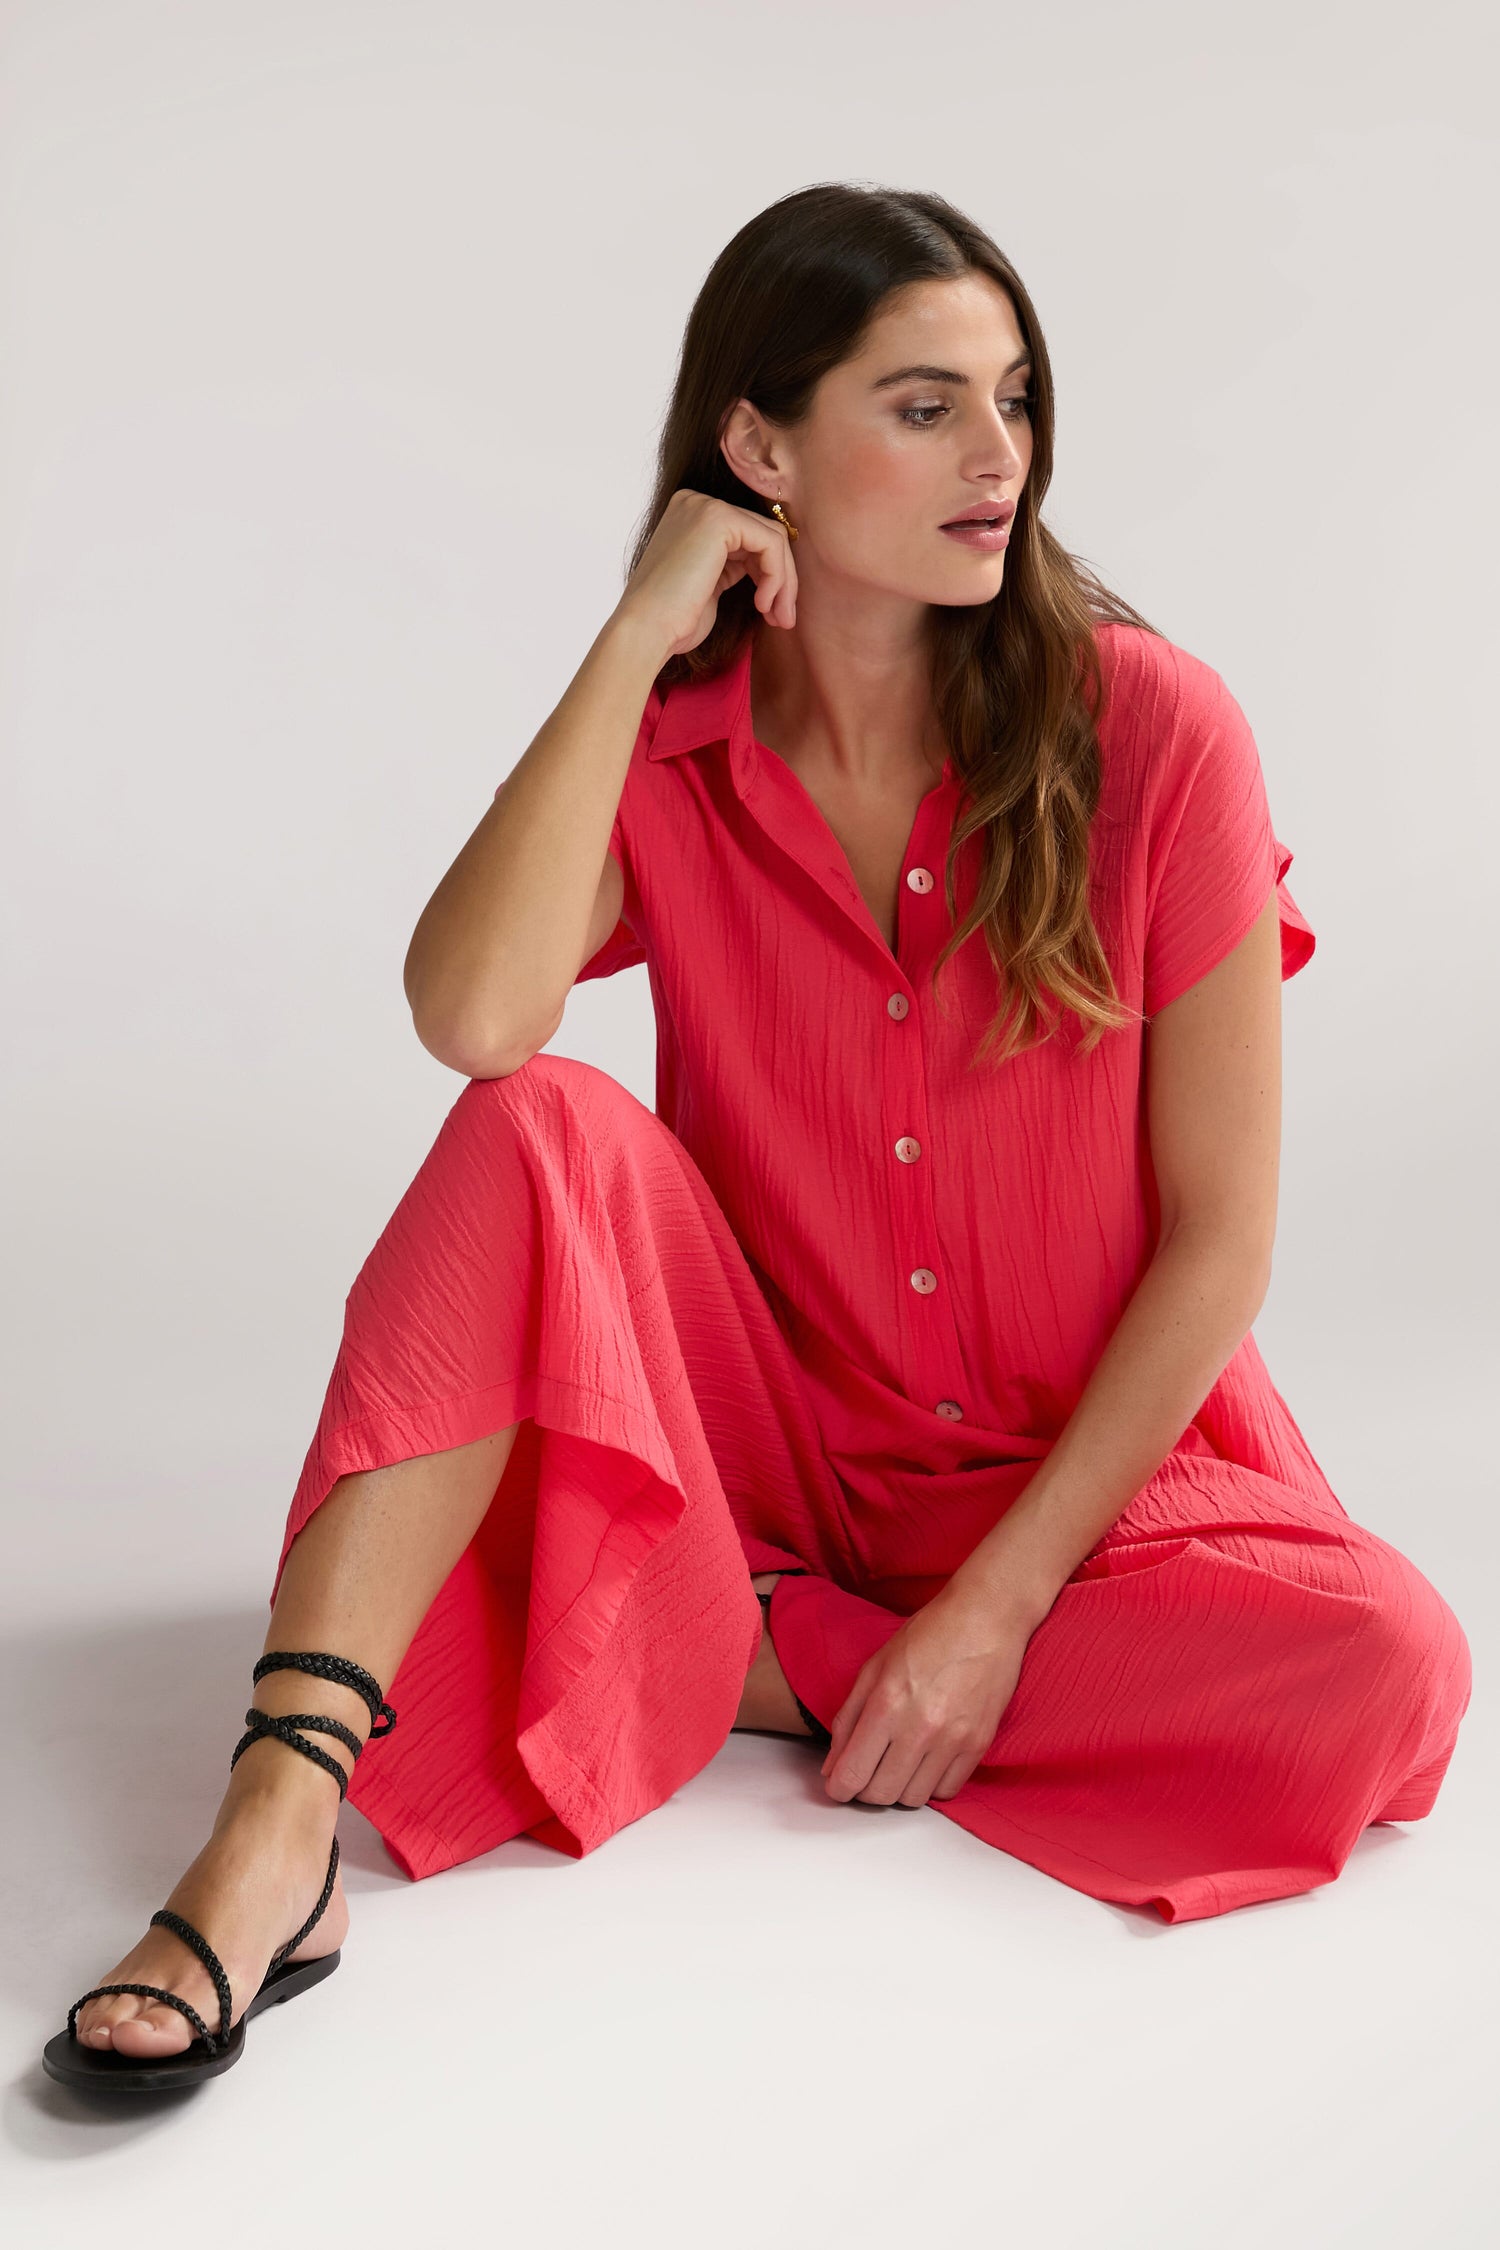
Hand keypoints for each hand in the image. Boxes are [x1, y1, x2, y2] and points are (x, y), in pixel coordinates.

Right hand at [612, 487, 798, 660]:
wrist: (645, 631)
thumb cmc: (673, 621)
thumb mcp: (709, 583)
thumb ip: (733, 564)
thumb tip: (774, 567)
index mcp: (690, 516)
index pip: (748, 536)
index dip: (769, 574)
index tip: (772, 612)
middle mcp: (696, 503)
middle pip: (764, 534)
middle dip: (782, 580)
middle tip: (784, 619)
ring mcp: (705, 507)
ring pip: (773, 538)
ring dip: (784, 582)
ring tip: (779, 618)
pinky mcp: (718, 519)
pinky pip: (771, 543)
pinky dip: (777, 577)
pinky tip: (762, 604)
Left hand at [820, 1580, 1036, 1808]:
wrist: (986, 1618)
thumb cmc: (928, 1635)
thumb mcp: (875, 1667)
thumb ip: (848, 1718)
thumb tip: (832, 1764)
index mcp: (886, 1704)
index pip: (852, 1774)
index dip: (838, 1788)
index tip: (838, 1784)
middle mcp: (919, 1728)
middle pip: (880, 1794)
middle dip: (864, 1790)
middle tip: (866, 1772)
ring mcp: (953, 1740)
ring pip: (914, 1799)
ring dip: (898, 1789)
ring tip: (897, 1764)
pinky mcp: (979, 1745)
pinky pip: (947, 1791)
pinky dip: (930, 1784)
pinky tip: (925, 1761)